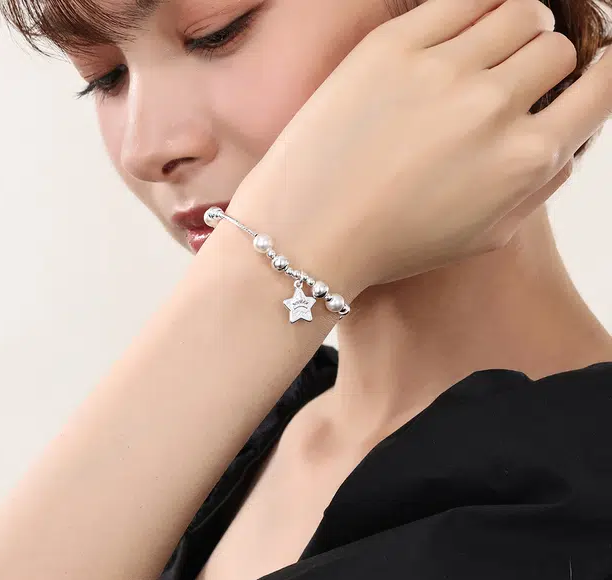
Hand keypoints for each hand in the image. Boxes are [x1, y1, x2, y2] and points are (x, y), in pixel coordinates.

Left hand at [228, 0, 610, 300]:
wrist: (310, 232)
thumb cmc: (395, 243)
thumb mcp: (486, 236)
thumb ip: (540, 183)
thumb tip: (570, 133)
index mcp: (525, 160)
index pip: (602, 87)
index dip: (599, 75)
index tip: (584, 73)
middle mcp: (493, 107)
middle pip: (556, 47)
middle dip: (545, 62)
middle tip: (516, 77)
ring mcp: (442, 70)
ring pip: (519, 11)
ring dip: (515, 28)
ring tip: (488, 53)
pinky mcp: (393, 46)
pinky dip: (477, 8)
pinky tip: (461, 35)